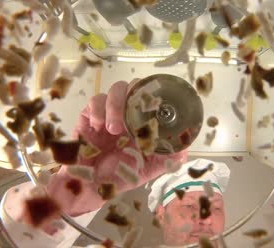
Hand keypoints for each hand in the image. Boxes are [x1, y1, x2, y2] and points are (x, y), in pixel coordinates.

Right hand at [46, 80, 186, 215]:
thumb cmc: (120, 176)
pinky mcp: (89, 116)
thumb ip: (167, 158)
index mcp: (143, 122)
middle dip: (135, 97)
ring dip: (116, 106)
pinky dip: (98, 111)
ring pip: (116, 89)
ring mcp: (108, 113)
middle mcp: (127, 113)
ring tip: (113, 129)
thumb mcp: (149, 168)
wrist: (91, 187)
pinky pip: (94, 102)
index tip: (155, 106)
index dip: (155, 95)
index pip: (151, 96)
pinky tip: (100, 127)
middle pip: (135, 86)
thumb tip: (185, 148)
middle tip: (131, 118)